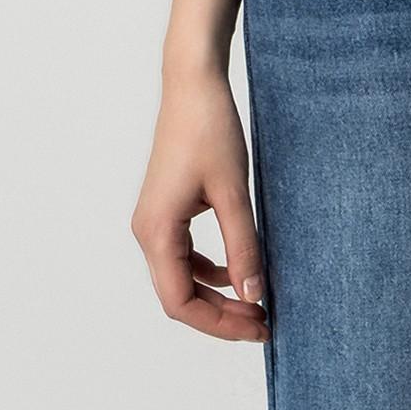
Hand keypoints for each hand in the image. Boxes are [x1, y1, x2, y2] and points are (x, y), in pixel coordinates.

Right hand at [131, 63, 269, 342]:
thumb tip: (254, 294)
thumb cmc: (209, 128)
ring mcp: (154, 220)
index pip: (181, 302)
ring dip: (216, 293)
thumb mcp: (233, 191)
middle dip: (220, 313)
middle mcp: (147, 232)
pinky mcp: (166, 208)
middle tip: (263, 319)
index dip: (219, 323)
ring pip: (181, 277)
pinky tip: (238, 266)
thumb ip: (243, 246)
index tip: (258, 326)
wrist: (193, 83)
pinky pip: (183, 255)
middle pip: (179, 295)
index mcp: (155, 232)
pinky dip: (209, 268)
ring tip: (256, 300)